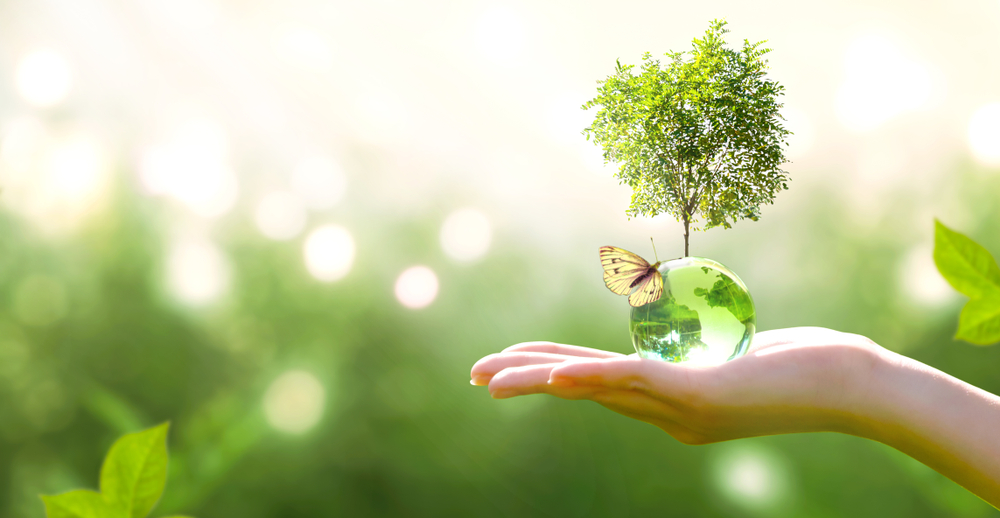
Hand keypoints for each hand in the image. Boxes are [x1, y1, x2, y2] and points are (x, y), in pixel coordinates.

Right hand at [470, 327, 882, 443]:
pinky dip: (591, 380)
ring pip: (597, 389)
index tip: (510, 364)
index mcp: (672, 402)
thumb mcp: (745, 351)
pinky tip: (557, 377)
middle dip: (526, 380)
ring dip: (540, 382)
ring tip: (493, 378)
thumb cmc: (812, 364)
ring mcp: (684, 407)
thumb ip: (707, 345)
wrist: (859, 387)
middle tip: (476, 377)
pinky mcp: (703, 395)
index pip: (597, 382)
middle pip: (584, 390)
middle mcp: (670, 413)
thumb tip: (684, 331)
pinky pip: (636, 383)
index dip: (549, 372)